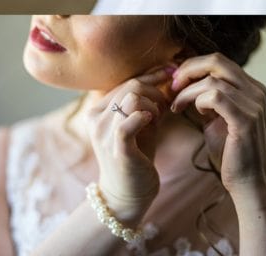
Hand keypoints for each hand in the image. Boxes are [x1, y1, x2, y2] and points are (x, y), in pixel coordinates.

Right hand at [85, 68, 172, 223]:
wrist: (126, 196)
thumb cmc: (136, 159)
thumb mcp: (141, 126)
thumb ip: (148, 105)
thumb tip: (168, 79)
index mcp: (98, 109)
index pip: (123, 81)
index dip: (149, 75)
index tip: (170, 70)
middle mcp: (96, 117)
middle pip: (129, 86)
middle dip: (155, 89)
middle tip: (168, 101)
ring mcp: (103, 133)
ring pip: (130, 98)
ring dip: (152, 104)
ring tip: (159, 117)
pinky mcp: (116, 148)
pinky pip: (127, 123)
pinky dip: (143, 117)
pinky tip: (152, 121)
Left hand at [171, 54, 265, 201]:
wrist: (247, 183)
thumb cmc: (229, 150)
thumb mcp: (217, 115)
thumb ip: (207, 94)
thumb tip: (183, 76)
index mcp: (251, 87)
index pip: (218, 61)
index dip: (192, 66)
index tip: (175, 80)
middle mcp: (256, 92)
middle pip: (216, 61)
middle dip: (188, 70)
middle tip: (172, 85)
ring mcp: (254, 105)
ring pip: (211, 80)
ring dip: (187, 91)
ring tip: (177, 105)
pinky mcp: (246, 120)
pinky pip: (216, 96)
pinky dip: (197, 100)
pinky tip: (194, 112)